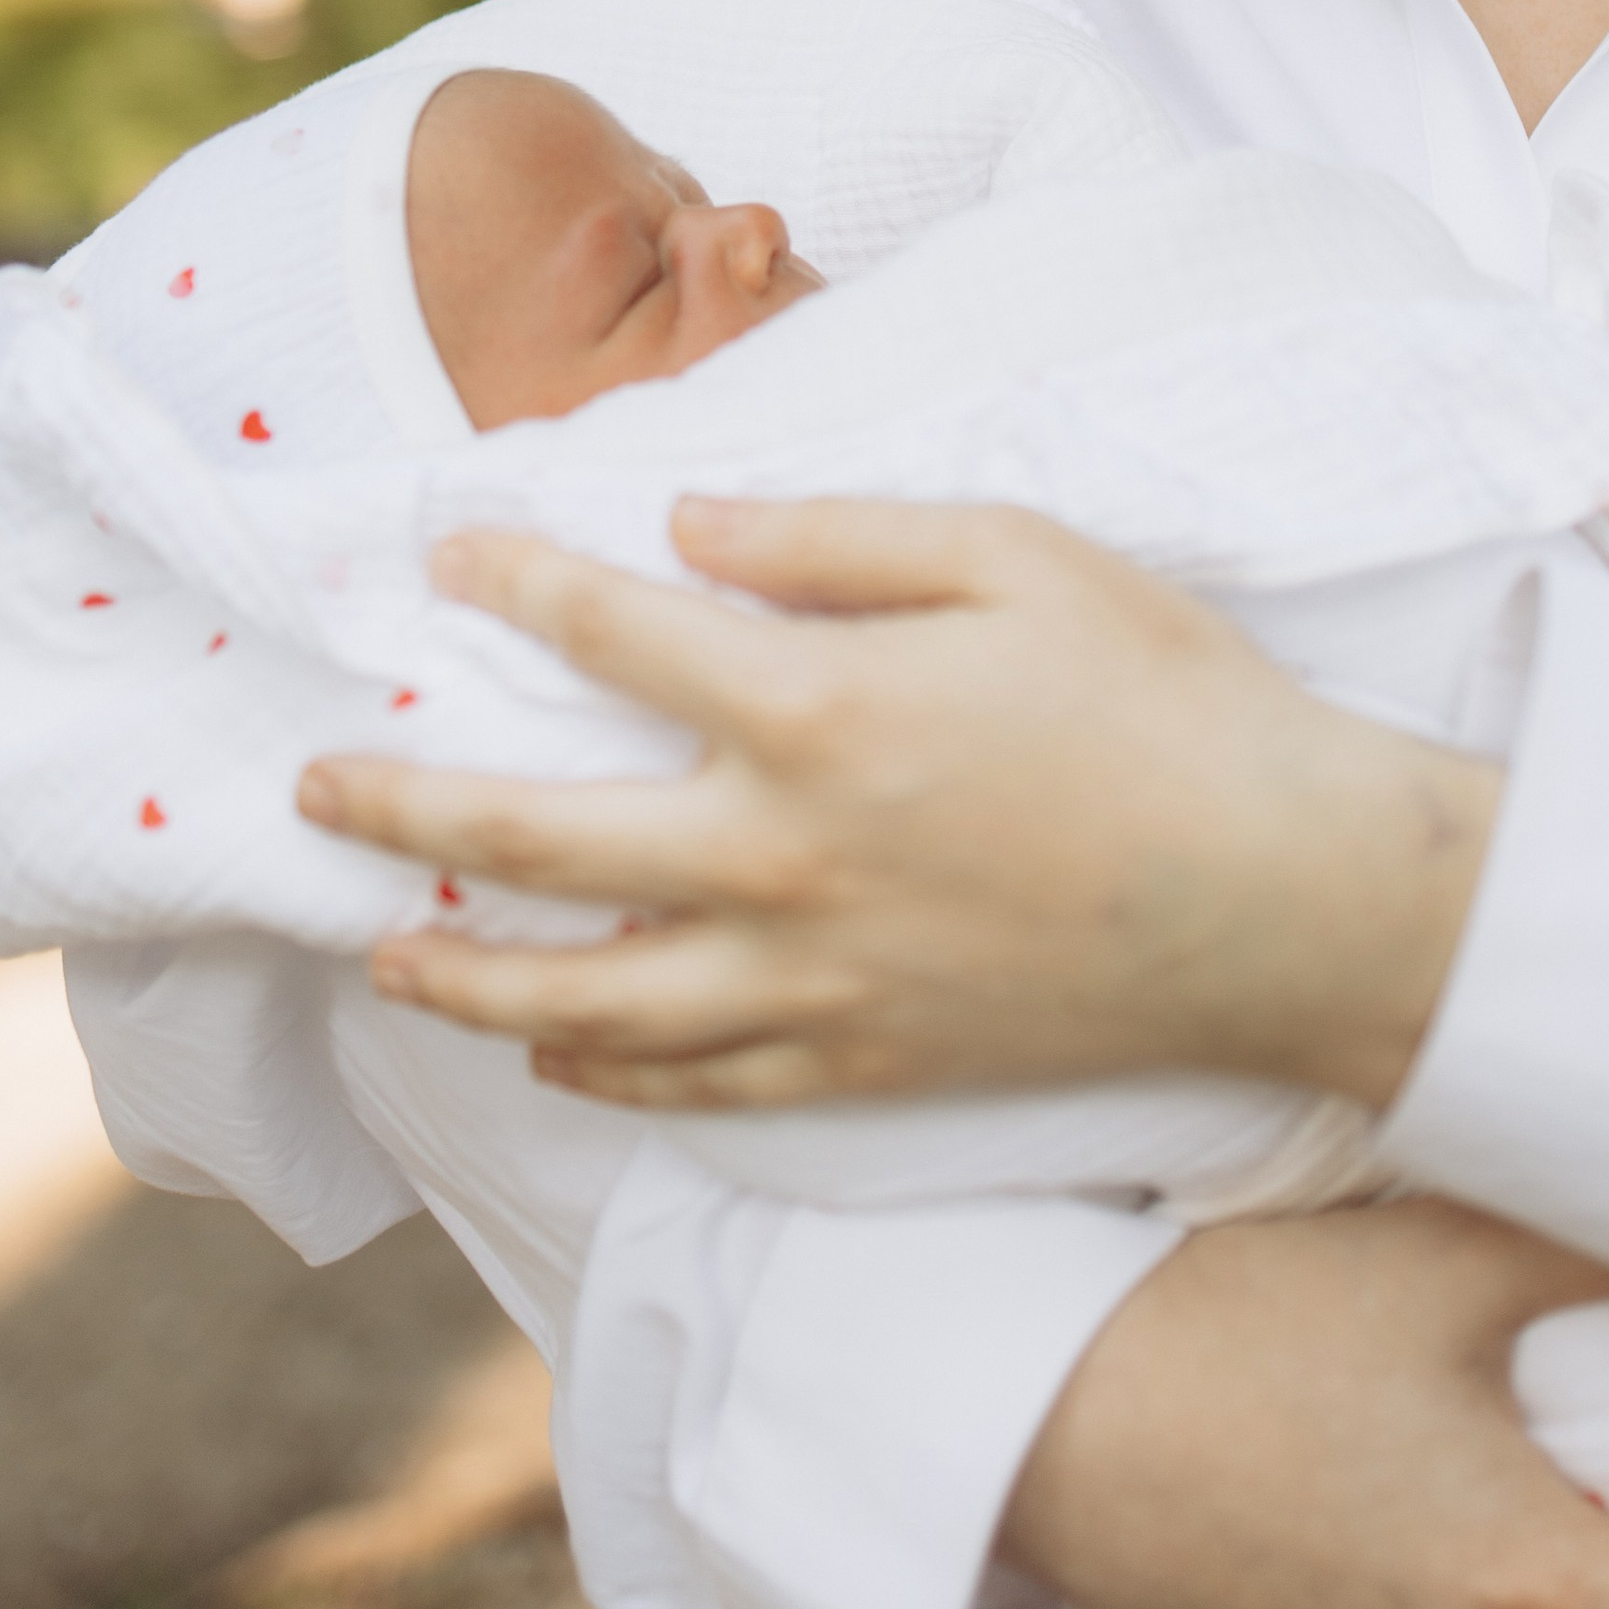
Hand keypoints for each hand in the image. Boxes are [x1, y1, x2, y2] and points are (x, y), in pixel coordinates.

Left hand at [297, 498, 1498, 1110]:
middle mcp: (788, 859)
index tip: (447, 545)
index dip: (516, 579)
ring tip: (388, 950)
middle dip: (409, 809)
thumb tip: (688, 522)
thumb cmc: (1172, 700)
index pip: (615, 636)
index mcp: (821, 710)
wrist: (1294, 896)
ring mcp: (822, 980)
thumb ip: (840, 537)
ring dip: (469, 971)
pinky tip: (557, 1049)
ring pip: (592, 998)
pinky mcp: (873, 1062)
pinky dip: (610, 1073)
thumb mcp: (1022, 556)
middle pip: (544, 841)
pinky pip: (703, 1086)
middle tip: (314, 789)